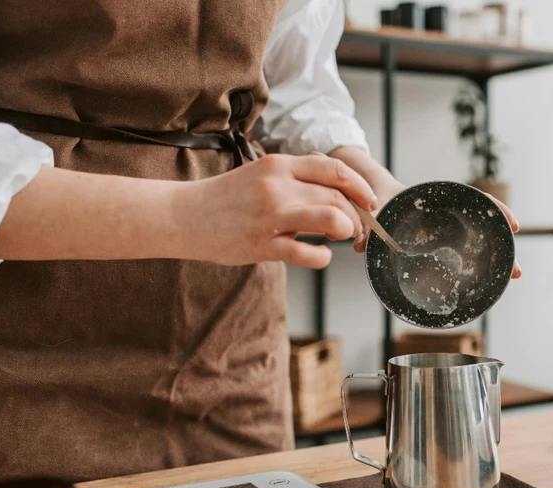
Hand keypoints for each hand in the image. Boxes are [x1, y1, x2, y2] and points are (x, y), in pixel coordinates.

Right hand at [172, 154, 376, 268]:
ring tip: (341, 237)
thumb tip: (338, 187)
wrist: (183, 215)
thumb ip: (297, 177)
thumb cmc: (228, 198)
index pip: (335, 170)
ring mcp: (270, 216)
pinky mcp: (261, 245)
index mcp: (279, 165)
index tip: (369, 201)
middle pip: (337, 197)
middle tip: (356, 228)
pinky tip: (320, 255)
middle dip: (356, 216)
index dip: (360, 187)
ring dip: (345, 231)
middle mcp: (277, 187)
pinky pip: (307, 253)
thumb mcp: (262, 174)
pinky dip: (322, 257)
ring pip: (330, 219)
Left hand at [352, 174, 521, 278]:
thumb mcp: (374, 206)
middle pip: (484, 227)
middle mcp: (447, 214)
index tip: (514, 225)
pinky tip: (484, 279)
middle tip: (517, 271)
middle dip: (503, 247)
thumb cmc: (376, 196)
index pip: (476, 200)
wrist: (372, 193)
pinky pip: (462, 251)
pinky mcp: (439, 241)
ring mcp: (446, 228)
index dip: (497, 211)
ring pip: (477, 241)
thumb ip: (367, 225)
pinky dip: (474, 264)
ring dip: (494, 258)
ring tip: (510, 278)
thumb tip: (359, 246)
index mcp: (437, 198)